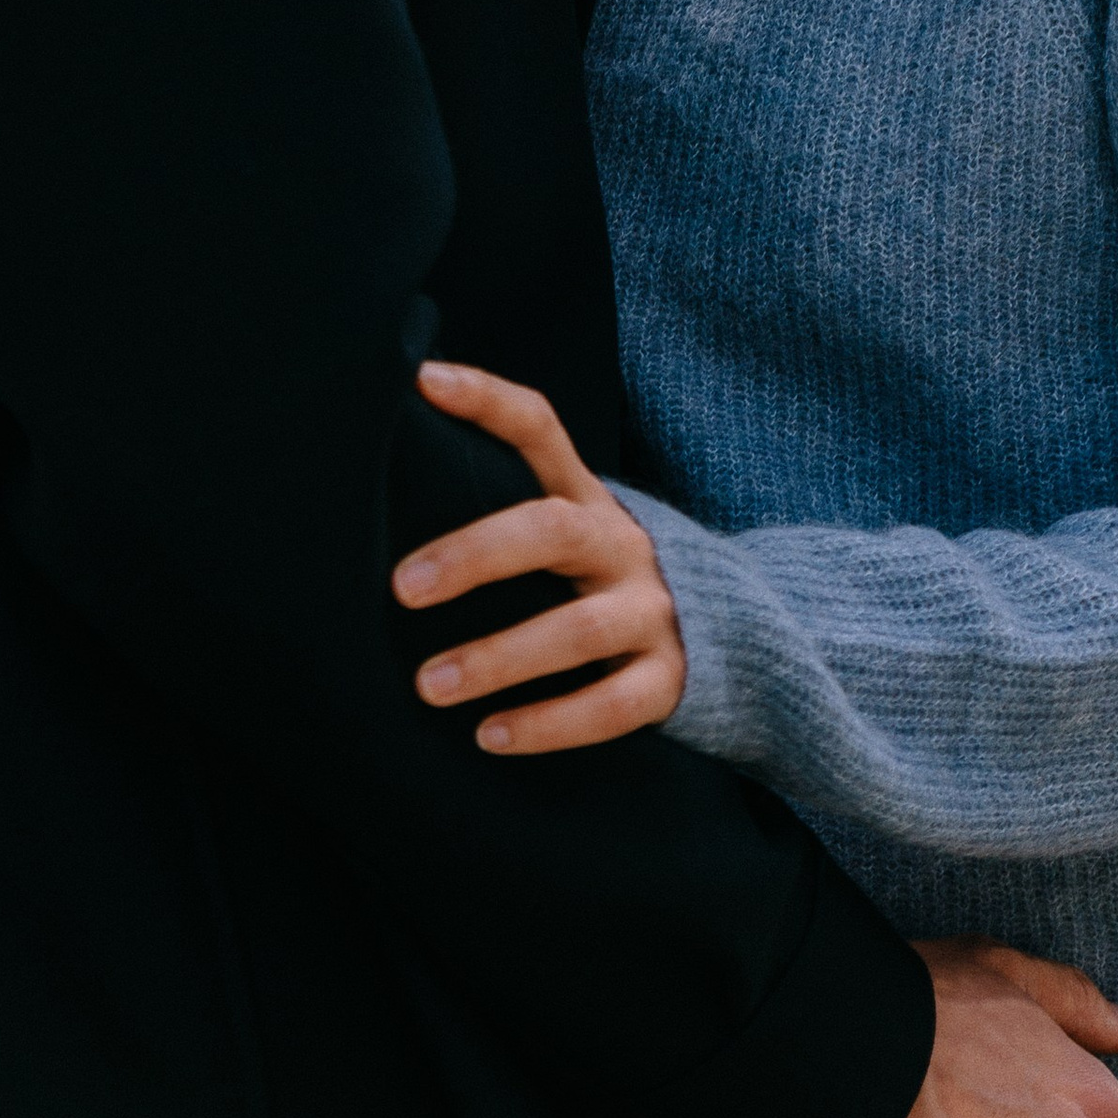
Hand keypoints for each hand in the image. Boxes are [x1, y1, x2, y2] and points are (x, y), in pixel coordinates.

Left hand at [394, 361, 686, 752]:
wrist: (723, 634)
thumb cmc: (592, 579)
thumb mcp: (562, 527)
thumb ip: (499, 504)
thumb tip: (394, 469)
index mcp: (584, 497)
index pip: (538, 429)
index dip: (486, 400)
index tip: (423, 382)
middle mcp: (621, 543)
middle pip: (552, 530)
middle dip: (475, 555)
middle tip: (402, 587)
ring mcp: (651, 610)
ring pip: (578, 631)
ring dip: (498, 657)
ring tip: (428, 684)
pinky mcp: (667, 678)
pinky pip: (611, 705)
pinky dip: (549, 723)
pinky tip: (490, 735)